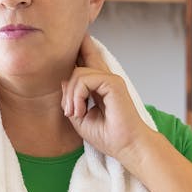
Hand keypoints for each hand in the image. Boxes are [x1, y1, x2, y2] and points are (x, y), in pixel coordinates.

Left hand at [61, 36, 156, 163]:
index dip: (79, 52)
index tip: (73, 44)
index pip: (88, 63)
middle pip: (88, 54)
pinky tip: (79, 111)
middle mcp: (106, 80)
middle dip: (78, 48)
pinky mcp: (113, 83)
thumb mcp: (80, 118)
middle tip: (73, 78)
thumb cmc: (108, 136)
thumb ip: (71, 99)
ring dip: (70, 96)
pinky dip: (76, 96)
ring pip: (77, 73)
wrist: (127, 147)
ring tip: (74, 113)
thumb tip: (64, 81)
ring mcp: (111, 80)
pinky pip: (84, 80)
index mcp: (100, 87)